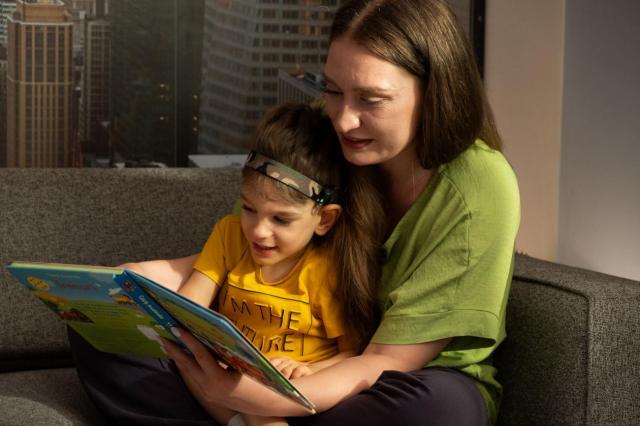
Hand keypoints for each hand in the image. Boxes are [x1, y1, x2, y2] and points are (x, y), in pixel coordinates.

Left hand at [161, 329, 309, 416]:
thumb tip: (213, 333)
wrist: (263, 404)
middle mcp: (209, 387)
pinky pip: (193, 377)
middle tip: (163, 335)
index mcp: (219, 378)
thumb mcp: (243, 363)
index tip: (177, 328)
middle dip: (174, 349)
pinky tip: (181, 357)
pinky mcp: (207, 395)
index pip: (200, 355)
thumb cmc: (257, 379)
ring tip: (168, 344)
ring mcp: (207, 393)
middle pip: (187, 365)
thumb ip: (228, 351)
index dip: (188, 340)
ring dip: (177, 357)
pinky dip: (186, 365)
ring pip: (187, 372)